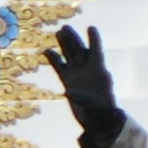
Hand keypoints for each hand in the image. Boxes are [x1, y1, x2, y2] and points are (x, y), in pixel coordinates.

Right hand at [45, 19, 130, 147]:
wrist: (98, 120)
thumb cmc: (101, 112)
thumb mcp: (94, 105)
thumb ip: (82, 98)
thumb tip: (67, 92)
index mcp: (98, 70)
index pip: (96, 51)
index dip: (94, 39)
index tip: (91, 28)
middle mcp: (87, 69)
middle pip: (79, 50)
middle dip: (73, 38)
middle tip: (65, 28)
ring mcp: (77, 74)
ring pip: (69, 55)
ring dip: (64, 44)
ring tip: (58, 32)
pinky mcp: (68, 81)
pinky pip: (60, 67)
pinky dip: (54, 59)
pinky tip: (46, 51)